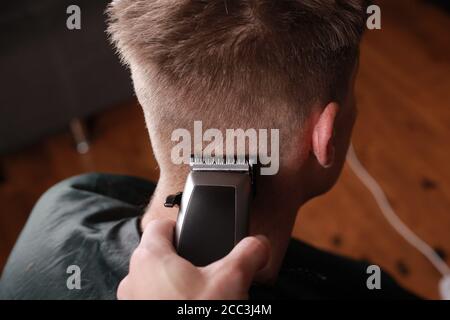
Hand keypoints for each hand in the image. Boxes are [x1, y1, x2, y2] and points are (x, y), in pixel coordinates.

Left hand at [117, 218, 269, 299]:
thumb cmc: (197, 314)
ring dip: (174, 283)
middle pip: (158, 254)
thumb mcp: (233, 280)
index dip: (179, 225)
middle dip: (182, 259)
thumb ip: (249, 253)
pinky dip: (168, 300)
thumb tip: (259, 244)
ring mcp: (131, 302)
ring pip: (153, 280)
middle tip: (205, 268)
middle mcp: (132, 279)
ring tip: (200, 293)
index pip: (160, 225)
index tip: (194, 233)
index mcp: (149, 258)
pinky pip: (151, 300)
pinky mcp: (137, 317)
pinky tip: (191, 308)